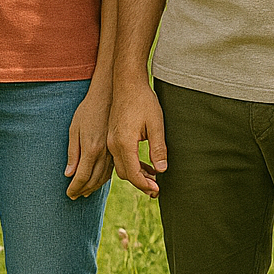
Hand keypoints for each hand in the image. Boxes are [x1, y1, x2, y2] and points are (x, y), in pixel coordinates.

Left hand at [65, 86, 113, 198]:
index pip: (82, 177)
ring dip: (95, 186)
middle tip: (75, 196)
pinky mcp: (119, 146)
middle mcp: (104, 153)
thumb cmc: (89, 110)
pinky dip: (105, 177)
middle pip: (94, 179)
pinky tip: (100, 179)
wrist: (108, 95)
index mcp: (92, 149)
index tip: (69, 194)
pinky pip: (113, 168)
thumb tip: (69, 173)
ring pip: (105, 176)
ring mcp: (113, 150)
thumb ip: (73, 153)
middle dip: (84, 189)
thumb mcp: (74, 129)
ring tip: (86, 192)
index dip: (74, 188)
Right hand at [107, 78, 166, 197]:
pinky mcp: (113, 136)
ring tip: (154, 179)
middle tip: (156, 189)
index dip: (144, 184)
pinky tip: (147, 166)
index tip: (156, 191)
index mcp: (123, 143)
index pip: (133, 173)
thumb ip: (158, 148)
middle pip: (125, 173)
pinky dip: (132, 164)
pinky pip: (120, 157)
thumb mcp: (155, 124)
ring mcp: (111, 141)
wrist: (127, 83)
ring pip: (121, 166)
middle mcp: (113, 145)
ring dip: (136, 175)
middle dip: (140, 183)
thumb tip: (162, 170)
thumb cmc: (143, 101)